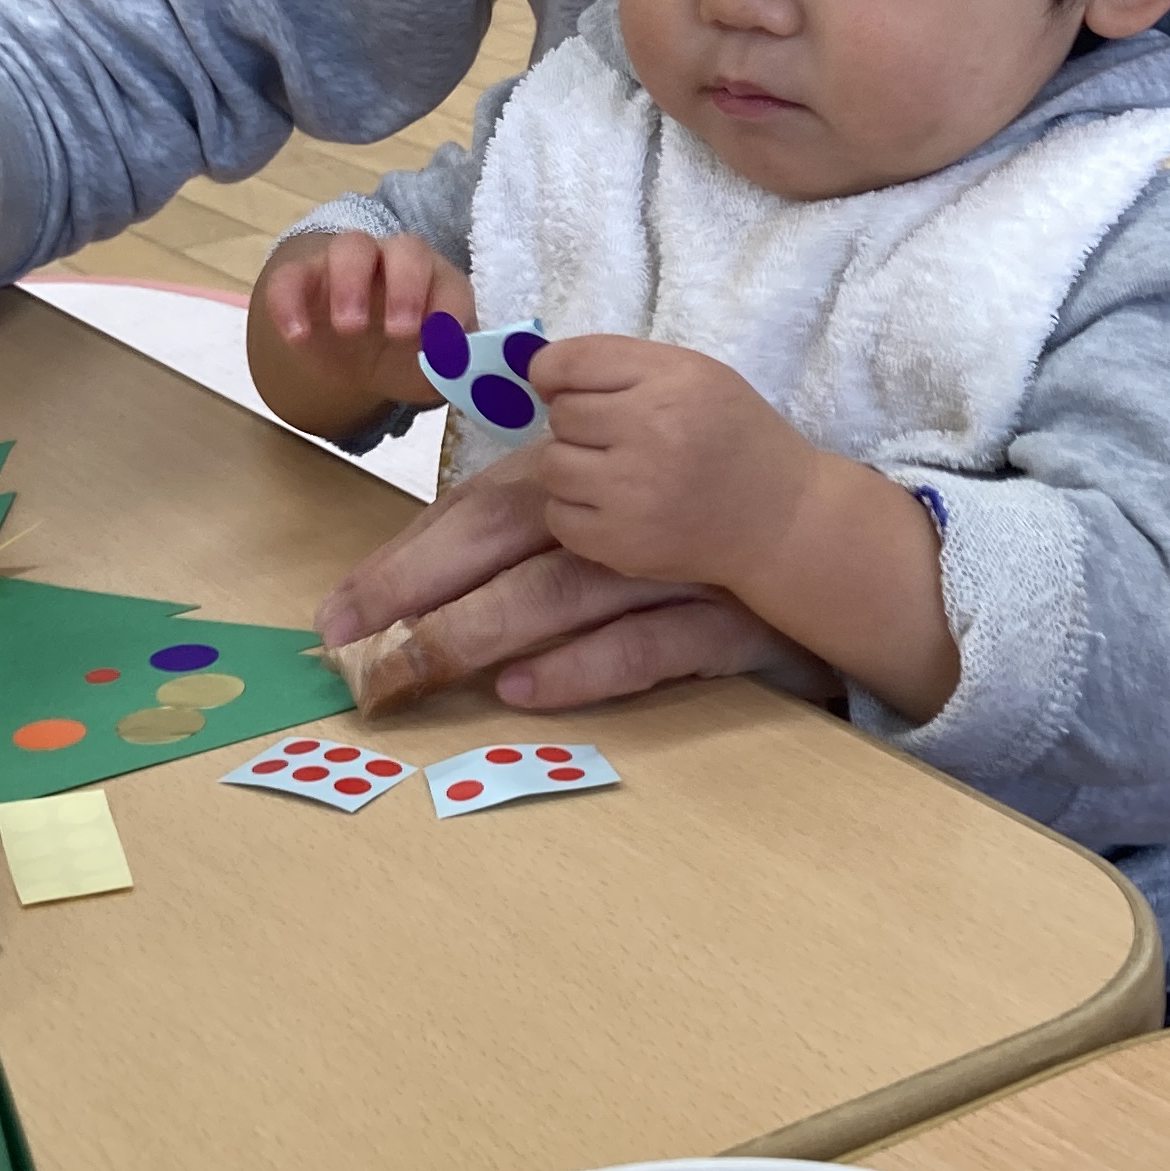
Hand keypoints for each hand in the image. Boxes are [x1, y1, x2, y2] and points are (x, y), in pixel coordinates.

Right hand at [247, 229, 472, 439]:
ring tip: (349, 329)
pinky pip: (292, 276)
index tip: (442, 345)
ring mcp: (348, 266)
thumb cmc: (406, 360)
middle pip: (406, 250)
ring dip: (351, 282)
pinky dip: (291, 301)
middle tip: (398, 333)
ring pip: (351, 246)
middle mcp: (396, 262)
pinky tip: (297, 337)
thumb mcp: (431, 374)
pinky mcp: (304, 280)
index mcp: (436, 282)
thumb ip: (448, 370)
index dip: (450, 309)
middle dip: (406, 287)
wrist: (357, 363)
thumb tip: (455, 368)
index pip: (450, 282)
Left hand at [315, 457, 825, 713]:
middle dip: (414, 585)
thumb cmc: (701, 536)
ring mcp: (677, 567)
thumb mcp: (616, 515)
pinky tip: (518, 692)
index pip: (477, 507)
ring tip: (408, 673)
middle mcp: (626, 512)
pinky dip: (580, 669)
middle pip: (504, 533)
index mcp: (590, 478)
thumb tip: (423, 568)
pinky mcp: (726, 623)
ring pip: (561, 592)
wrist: (833, 552)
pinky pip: (643, 646)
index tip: (336, 609)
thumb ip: (534, 526)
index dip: (404, 555)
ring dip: (477, 632)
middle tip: (343, 642)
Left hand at [536, 337, 960, 723]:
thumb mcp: (694, 374)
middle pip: (559, 415)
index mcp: (671, 382)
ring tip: (616, 473)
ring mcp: (633, 494)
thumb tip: (539, 373)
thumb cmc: (734, 436)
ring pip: (551, 466)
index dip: (553, 373)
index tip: (562, 386)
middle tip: (617, 438)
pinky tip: (616, 508)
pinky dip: (576, 512)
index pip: (568, 363)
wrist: (780, 519)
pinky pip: (558, 517)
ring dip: (573, 467)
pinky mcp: (621, 544)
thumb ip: (621, 364)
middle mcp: (650, 433)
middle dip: (579, 424)